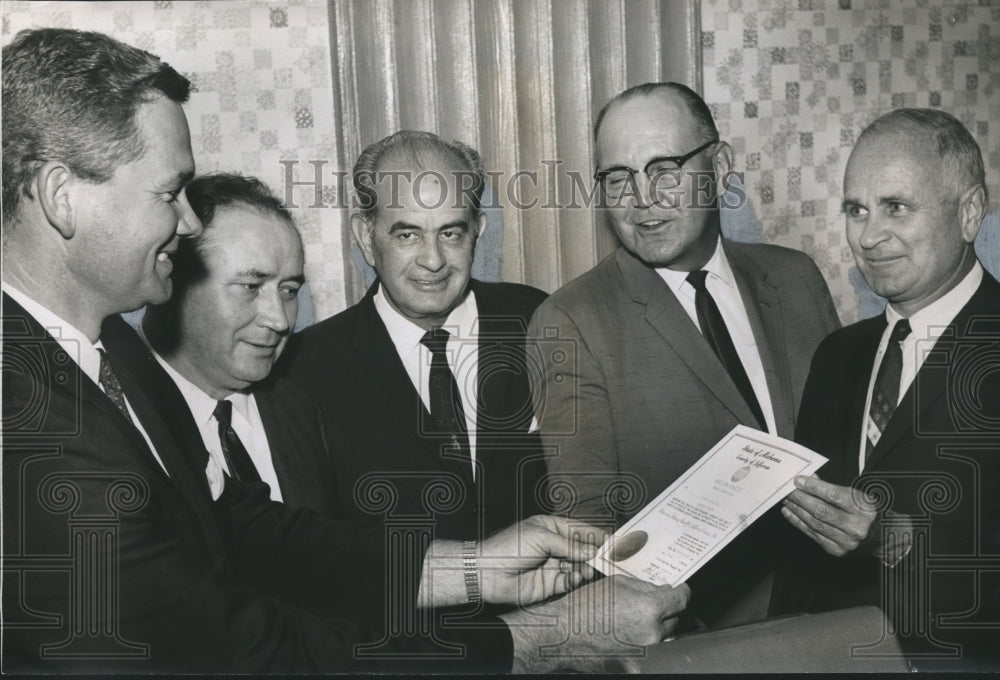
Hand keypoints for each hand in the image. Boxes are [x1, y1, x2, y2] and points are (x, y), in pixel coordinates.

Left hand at [479, 515, 606, 604]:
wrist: (488, 573)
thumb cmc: (510, 547)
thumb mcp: (542, 538)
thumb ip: (570, 545)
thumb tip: (594, 551)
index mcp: (550, 527)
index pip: (579, 529)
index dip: (596, 534)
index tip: (614, 540)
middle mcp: (553, 545)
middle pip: (582, 549)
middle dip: (595, 553)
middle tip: (610, 559)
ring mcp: (552, 565)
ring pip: (578, 566)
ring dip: (586, 568)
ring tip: (589, 569)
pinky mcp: (549, 584)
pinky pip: (568, 581)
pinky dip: (575, 579)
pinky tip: (574, 577)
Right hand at [501, 576, 690, 672]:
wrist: (562, 634)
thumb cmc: (584, 606)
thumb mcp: (617, 583)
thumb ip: (646, 587)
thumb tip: (664, 591)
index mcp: (649, 609)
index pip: (681, 600)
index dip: (682, 592)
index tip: (680, 590)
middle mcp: (651, 634)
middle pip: (676, 619)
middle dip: (667, 609)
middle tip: (656, 602)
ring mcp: (645, 654)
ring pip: (664, 637)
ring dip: (658, 627)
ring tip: (641, 618)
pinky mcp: (636, 665)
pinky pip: (650, 651)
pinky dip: (645, 641)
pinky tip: (631, 632)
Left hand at [782, 475, 880, 556]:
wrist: (879, 538)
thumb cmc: (864, 512)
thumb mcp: (855, 496)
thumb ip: (832, 488)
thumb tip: (809, 478)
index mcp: (863, 509)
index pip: (834, 495)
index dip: (813, 487)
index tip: (798, 480)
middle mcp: (855, 527)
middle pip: (821, 510)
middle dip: (801, 498)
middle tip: (787, 490)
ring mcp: (846, 541)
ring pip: (815, 523)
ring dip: (797, 510)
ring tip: (786, 500)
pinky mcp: (837, 550)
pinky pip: (813, 534)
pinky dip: (798, 522)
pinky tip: (789, 513)